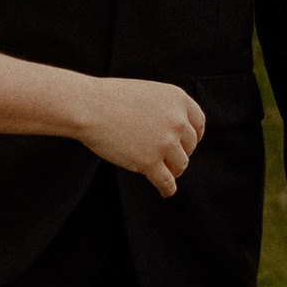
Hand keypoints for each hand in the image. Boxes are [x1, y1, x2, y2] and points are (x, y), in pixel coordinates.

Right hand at [81, 79, 205, 194]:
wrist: (88, 107)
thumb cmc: (110, 99)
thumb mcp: (147, 94)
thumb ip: (164, 110)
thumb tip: (175, 134)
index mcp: (177, 99)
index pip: (198, 123)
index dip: (194, 136)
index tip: (188, 144)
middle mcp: (177, 120)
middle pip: (189, 145)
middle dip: (180, 153)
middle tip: (169, 159)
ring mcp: (165, 142)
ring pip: (180, 164)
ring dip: (174, 170)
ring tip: (165, 173)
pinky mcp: (150, 162)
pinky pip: (167, 181)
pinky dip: (168, 189)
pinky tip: (166, 192)